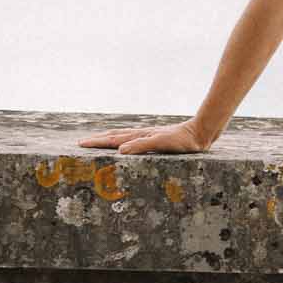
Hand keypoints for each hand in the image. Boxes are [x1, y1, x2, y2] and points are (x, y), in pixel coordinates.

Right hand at [77, 119, 213, 153]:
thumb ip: (142, 145)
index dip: (97, 142)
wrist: (201, 132)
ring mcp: (149, 135)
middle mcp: (142, 134)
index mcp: (140, 136)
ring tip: (98, 140)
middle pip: (115, 136)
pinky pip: (134, 139)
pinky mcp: (157, 138)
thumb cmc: (183, 141)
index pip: (113, 140)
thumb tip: (120, 150)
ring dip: (109, 138)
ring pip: (123, 136)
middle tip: (81, 143)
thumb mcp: (162, 143)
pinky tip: (126, 144)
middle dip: (98, 140)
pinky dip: (124, 140)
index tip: (81, 144)